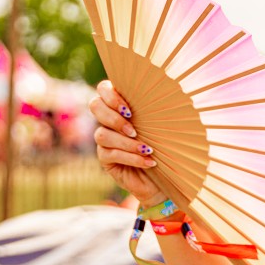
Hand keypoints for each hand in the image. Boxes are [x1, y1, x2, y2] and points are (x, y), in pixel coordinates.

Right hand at [90, 80, 164, 206]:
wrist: (164, 175)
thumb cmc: (167, 144)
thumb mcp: (164, 124)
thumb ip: (158, 109)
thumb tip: (169, 95)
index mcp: (122, 104)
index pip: (103, 89)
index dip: (111, 96)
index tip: (130, 110)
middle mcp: (109, 119)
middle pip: (95, 105)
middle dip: (114, 118)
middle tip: (134, 130)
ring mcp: (105, 138)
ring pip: (102, 134)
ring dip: (126, 142)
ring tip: (147, 149)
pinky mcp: (105, 158)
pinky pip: (111, 154)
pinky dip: (132, 158)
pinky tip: (149, 162)